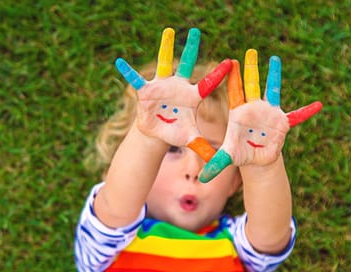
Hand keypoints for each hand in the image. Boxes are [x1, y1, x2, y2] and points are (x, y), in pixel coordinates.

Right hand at [115, 27, 231, 160]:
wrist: (158, 133)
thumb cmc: (177, 132)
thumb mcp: (190, 139)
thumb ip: (203, 148)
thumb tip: (216, 161)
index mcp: (193, 96)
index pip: (208, 83)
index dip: (219, 74)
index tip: (230, 62)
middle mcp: (178, 86)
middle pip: (186, 64)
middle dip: (191, 49)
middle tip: (196, 31)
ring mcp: (162, 85)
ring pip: (164, 63)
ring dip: (165, 48)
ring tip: (168, 31)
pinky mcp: (146, 90)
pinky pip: (136, 79)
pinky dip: (128, 71)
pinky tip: (120, 62)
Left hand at [199, 49, 322, 181]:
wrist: (257, 159)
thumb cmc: (241, 154)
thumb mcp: (228, 158)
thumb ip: (216, 164)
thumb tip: (203, 178)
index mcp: (239, 114)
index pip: (236, 93)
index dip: (233, 79)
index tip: (231, 62)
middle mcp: (254, 109)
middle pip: (252, 86)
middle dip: (251, 69)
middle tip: (250, 51)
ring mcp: (269, 113)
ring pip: (272, 91)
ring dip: (274, 76)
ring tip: (275, 60)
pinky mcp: (281, 123)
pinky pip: (296, 116)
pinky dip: (306, 112)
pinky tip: (318, 105)